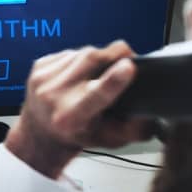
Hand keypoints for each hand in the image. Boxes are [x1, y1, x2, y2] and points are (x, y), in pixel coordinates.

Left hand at [5, 41, 153, 178]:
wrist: (40, 132)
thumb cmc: (77, 136)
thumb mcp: (109, 140)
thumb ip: (134, 130)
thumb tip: (153, 117)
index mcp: (71, 118)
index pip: (96, 95)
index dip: (114, 80)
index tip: (129, 67)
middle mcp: (53, 97)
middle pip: (93, 61)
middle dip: (116, 54)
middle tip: (128, 59)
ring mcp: (43, 79)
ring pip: (83, 52)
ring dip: (98, 58)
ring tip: (98, 74)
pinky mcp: (39, 66)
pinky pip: (69, 52)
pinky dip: (80, 59)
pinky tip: (79, 74)